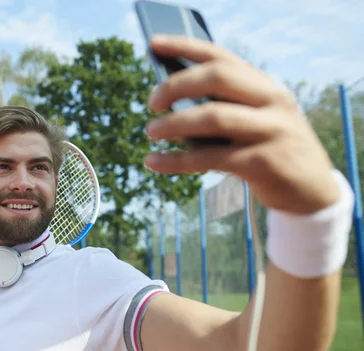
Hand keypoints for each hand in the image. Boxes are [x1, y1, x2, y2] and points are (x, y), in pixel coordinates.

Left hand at [144, 35, 339, 214]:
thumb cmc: (270, 152)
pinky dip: (176, 160)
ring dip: (174, 123)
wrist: (312, 193)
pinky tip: (154, 162)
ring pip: (213, 117)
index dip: (184, 47)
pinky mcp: (263, 163)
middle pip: (217, 77)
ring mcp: (271, 131)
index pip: (221, 57)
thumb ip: (224, 108)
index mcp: (265, 86)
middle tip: (152, 102)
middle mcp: (272, 102)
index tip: (153, 44)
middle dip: (176, 85)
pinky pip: (209, 158)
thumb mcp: (255, 122)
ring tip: (150, 131)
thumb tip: (169, 103)